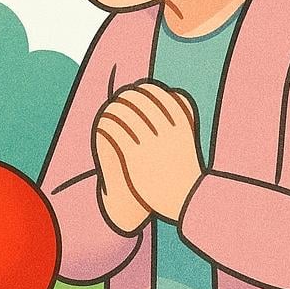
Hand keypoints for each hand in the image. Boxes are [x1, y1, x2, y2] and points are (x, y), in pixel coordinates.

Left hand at [95, 82, 203, 223]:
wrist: (187, 197)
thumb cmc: (185, 168)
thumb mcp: (186, 138)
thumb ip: (178, 120)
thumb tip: (173, 99)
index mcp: (179, 120)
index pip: (154, 92)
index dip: (140, 91)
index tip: (133, 94)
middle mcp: (165, 127)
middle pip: (137, 100)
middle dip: (124, 98)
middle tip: (117, 102)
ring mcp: (150, 141)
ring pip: (123, 114)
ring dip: (113, 111)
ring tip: (107, 113)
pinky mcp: (135, 155)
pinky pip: (115, 132)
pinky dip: (106, 126)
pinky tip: (102, 127)